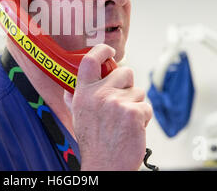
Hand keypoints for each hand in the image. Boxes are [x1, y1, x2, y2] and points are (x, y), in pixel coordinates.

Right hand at [65, 44, 152, 170]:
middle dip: (128, 85)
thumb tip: (69, 91)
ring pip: (138, 91)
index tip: (109, 50)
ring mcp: (116, 102)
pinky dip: (143, 118)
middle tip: (122, 102)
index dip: (102, 51)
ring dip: (136, 104)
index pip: (90, 61)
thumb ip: (74, 100)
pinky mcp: (133, 112)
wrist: (105, 165)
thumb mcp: (77, 117)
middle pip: (125, 72)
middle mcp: (98, 94)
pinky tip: (132, 129)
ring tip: (125, 121)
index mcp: (83, 93)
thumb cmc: (93, 143)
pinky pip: (146, 107)